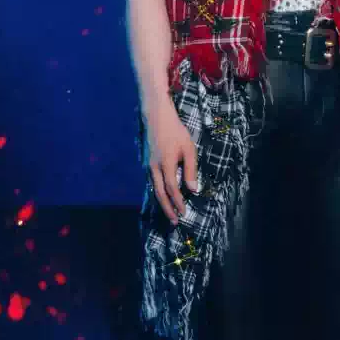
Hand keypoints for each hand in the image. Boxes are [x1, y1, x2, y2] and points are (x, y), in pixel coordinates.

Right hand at [146, 109, 198, 225]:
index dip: (178, 202)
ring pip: (154, 189)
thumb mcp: (188, 149)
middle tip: (175, 222)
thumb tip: (193, 190)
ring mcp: (147, 166)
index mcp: (165, 163)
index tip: (184, 213)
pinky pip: (152, 182)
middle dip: (168, 209)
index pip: (172, 188)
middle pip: (159, 194)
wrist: (156, 117)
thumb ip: (191, 170)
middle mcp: (153, 167)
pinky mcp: (146, 163)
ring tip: (170, 214)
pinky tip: (164, 198)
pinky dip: (158, 193)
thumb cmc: (175, 131)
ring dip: (162, 203)